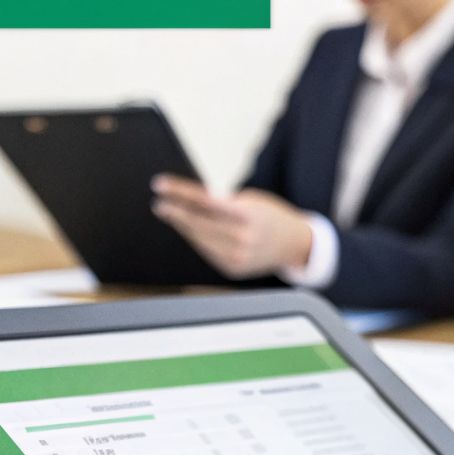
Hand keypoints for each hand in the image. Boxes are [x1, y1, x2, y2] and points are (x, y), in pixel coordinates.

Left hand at [151, 175, 312, 279]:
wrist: (293, 244)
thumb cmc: (269, 216)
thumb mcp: (251, 200)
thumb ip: (222, 202)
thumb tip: (188, 200)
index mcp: (249, 215)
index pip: (205, 201)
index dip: (180, 193)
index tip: (161, 185)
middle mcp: (243, 238)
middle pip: (198, 223)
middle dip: (175, 212)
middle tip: (159, 202)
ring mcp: (237, 257)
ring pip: (199, 239)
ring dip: (181, 225)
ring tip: (167, 212)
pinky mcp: (232, 269)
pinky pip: (206, 251)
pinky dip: (194, 239)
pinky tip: (186, 228)